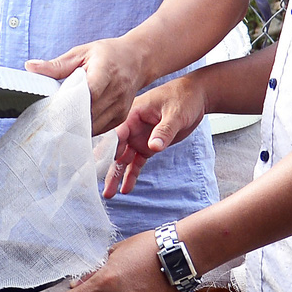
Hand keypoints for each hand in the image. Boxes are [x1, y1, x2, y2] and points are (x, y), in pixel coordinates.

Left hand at [26, 38, 144, 135]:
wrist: (137, 60)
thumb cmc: (107, 53)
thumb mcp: (81, 52)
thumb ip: (57, 64)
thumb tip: (30, 66)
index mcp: (106, 70)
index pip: (88, 92)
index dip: (69, 103)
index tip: (51, 108)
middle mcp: (116, 91)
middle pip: (89, 112)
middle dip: (67, 118)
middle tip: (46, 122)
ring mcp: (121, 106)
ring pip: (93, 125)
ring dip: (75, 127)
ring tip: (56, 125)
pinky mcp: (121, 117)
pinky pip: (100, 129)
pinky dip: (85, 129)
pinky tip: (72, 126)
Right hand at [103, 73, 206, 198]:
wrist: (194, 98)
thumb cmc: (183, 98)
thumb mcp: (175, 113)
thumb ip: (164, 130)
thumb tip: (153, 147)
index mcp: (133, 114)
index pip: (116, 132)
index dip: (109, 148)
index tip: (100, 164)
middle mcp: (131, 127)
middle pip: (115, 149)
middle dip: (106, 166)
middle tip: (97, 183)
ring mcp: (138, 138)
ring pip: (124, 159)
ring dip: (116, 175)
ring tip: (109, 194)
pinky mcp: (147, 146)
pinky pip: (137, 162)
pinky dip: (132, 175)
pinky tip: (126, 189)